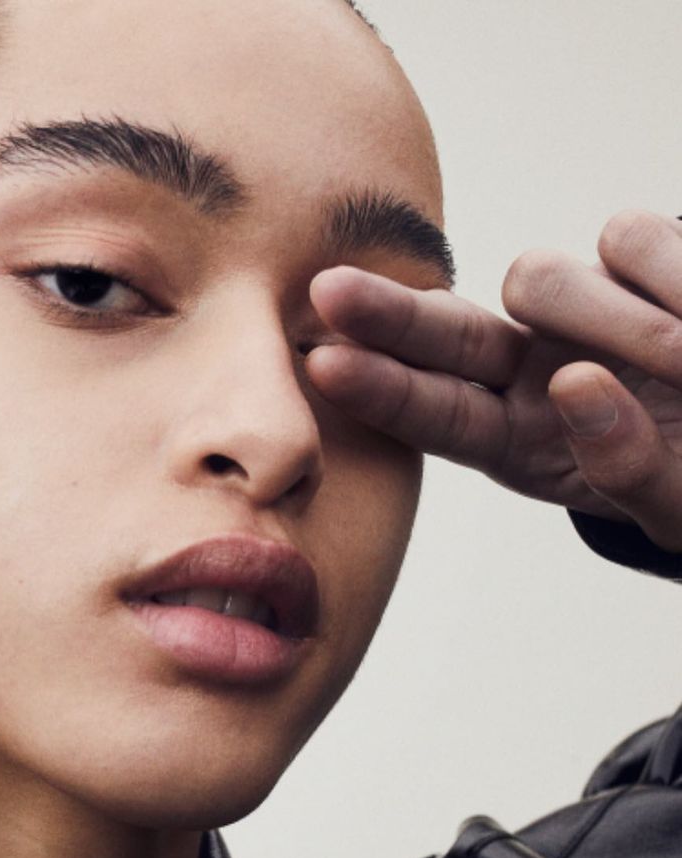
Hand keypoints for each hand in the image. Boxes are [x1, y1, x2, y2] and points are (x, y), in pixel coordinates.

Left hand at [306, 211, 681, 552]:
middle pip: (438, 334)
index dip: (381, 390)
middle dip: (387, 315)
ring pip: (538, 278)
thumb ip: (632, 472)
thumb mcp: (680, 506)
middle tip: (328, 291)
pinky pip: (626, 239)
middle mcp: (525, 370)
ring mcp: (574, 311)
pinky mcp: (629, 257)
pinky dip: (669, 274)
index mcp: (514, 440)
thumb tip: (576, 386)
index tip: (324, 366)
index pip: (434, 414)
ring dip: (611, 319)